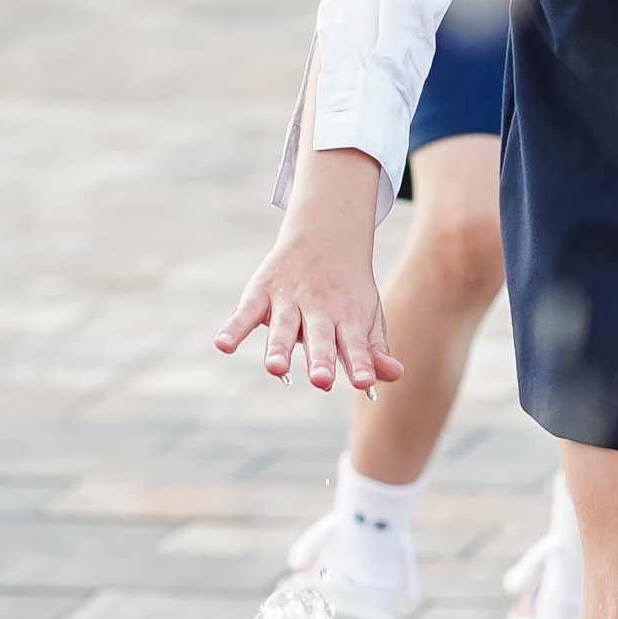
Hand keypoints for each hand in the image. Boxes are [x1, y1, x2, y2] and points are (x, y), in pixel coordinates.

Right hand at [215, 149, 402, 395]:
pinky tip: (223, 344)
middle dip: (320, 360)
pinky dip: (233, 327)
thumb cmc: (349, 291)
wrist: (326, 236)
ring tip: (275, 368)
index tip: (364, 382)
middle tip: (321, 381)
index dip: (360, 363)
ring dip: (279, 347)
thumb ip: (374, 350)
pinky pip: (246, 312)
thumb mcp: (367, 317)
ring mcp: (289, 301)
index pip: (356, 345)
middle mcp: (319, 310)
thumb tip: (395, 376)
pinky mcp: (262, 294)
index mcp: (348, 319)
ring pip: (284, 327)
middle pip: (320, 338)